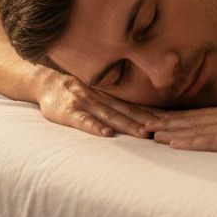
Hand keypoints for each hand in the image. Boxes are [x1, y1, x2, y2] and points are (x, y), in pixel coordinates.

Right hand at [34, 70, 167, 138]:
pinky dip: (95, 127)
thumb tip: (141, 114)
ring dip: (127, 125)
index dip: (152, 113)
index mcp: (109, 95)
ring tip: (143, 134)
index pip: (135, 105)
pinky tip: (106, 134)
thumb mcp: (97, 93)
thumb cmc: (74, 92)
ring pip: (110, 115)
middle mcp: (100, 98)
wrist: (45, 82)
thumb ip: (115, 102)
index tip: (171, 121)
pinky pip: (83, 120)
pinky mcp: (68, 112)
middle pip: (127, 111)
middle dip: (146, 120)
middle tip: (164, 130)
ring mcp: (85, 103)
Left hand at [144, 98, 216, 153]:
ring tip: (147, 132)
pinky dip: (186, 139)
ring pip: (194, 127)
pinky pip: (207, 139)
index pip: (203, 113)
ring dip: (169, 130)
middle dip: (166, 120)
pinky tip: (171, 141)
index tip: (159, 118)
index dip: (179, 116)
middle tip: (142, 122)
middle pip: (192, 117)